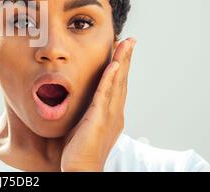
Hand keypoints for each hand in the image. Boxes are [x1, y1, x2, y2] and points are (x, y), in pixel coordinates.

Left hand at [60, 37, 136, 171]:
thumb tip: (78, 98)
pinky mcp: (99, 120)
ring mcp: (108, 116)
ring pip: (117, 83)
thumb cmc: (78, 149)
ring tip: (126, 44)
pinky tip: (114, 65)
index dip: (121, 65)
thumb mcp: (83, 123)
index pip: (117, 83)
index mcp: (110, 112)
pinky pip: (104, 96)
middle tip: (131, 39)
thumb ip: (86, 109)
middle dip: (126, 58)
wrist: (80, 169)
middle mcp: (114, 112)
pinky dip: (110, 79)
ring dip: (122, 62)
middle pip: (122, 79)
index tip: (122, 48)